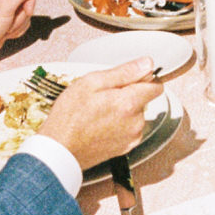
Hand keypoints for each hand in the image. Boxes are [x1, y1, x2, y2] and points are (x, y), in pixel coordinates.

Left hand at [0, 0, 47, 69]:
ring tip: (5, 27)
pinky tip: (5, 32)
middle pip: (28, 0)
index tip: (22, 9)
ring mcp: (6, 8)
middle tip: (9, 20)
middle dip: (21, 15)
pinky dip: (17, 30)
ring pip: (27, 13)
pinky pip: (23, 22)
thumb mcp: (7, 4)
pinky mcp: (8, 19)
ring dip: (19, 24)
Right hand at [38, 58, 163, 170]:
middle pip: (143, 100)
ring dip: (123, 110)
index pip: (156, 85)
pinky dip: (119, 125)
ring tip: (98, 112)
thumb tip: (146, 64)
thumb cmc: (69, 117)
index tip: (128, 79)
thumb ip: (124, 72)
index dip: (143, 78)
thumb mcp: (91, 82)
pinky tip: (100, 124)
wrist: (59, 151)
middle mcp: (135, 122)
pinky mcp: (125, 148)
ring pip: (136, 114)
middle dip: (128, 94)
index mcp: (129, 103)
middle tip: (103, 96)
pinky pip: (129, 129)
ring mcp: (131, 137)